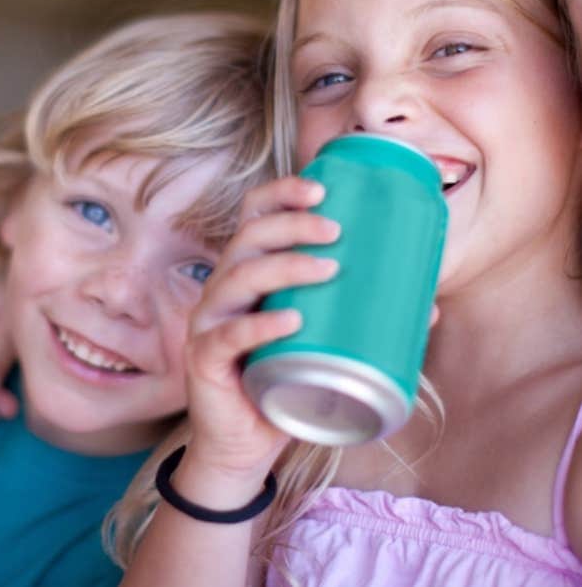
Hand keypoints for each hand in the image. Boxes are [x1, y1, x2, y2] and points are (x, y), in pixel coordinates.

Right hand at [181, 176, 339, 480]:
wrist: (245, 445)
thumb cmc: (283, 382)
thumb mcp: (319, 341)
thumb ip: (361, 319)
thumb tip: (429, 307)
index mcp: (249, 272)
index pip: (253, 216)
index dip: (280, 194)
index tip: (321, 188)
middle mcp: (224, 287)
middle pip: (248, 238)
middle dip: (291, 224)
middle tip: (335, 230)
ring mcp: (210, 320)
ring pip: (238, 277)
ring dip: (284, 266)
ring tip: (328, 268)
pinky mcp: (205, 357)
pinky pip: (228, 334)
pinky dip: (259, 324)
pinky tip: (290, 320)